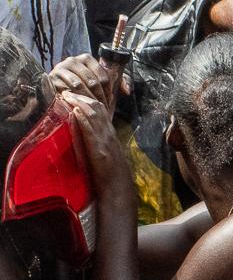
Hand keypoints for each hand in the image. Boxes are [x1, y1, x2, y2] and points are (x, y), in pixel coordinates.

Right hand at [49, 54, 128, 115]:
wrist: (60, 91)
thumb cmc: (86, 87)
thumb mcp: (105, 82)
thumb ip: (121, 81)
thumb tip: (126, 90)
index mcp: (86, 58)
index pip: (103, 76)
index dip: (108, 91)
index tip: (110, 101)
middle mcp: (72, 60)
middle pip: (92, 82)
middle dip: (99, 97)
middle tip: (102, 108)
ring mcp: (60, 68)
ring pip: (79, 86)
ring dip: (87, 100)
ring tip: (91, 108)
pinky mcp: (51, 78)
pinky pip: (66, 90)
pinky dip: (73, 99)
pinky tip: (78, 106)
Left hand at [62, 90, 134, 209]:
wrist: (117, 189)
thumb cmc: (108, 175)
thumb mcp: (103, 153)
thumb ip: (95, 141)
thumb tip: (80, 132)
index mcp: (108, 133)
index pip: (100, 109)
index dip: (87, 98)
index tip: (72, 92)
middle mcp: (109, 133)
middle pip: (98, 107)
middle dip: (82, 96)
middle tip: (67, 90)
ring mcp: (106, 141)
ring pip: (95, 115)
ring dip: (80, 103)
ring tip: (68, 95)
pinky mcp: (100, 150)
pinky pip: (93, 131)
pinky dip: (84, 119)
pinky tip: (76, 112)